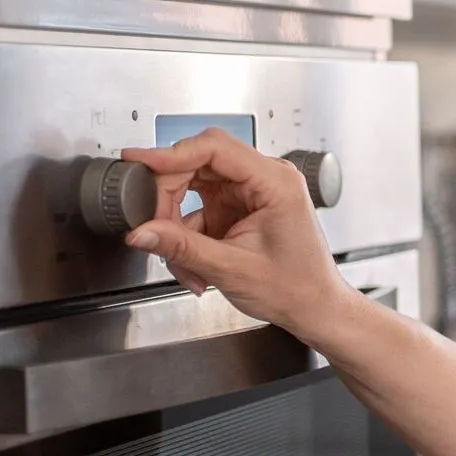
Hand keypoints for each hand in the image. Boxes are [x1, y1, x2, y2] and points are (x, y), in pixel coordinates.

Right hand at [119, 129, 358, 339]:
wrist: (314, 306)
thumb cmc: (296, 287)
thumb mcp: (231, 269)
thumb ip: (182, 248)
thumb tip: (142, 232)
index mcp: (275, 182)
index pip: (214, 148)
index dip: (171, 153)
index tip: (141, 162)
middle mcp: (265, 178)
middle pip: (198, 163)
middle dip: (169, 198)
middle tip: (154, 228)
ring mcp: (251, 191)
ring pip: (193, 187)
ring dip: (178, 223)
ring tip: (184, 260)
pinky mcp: (240, 206)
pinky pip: (200, 207)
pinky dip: (189, 236)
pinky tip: (197, 265)